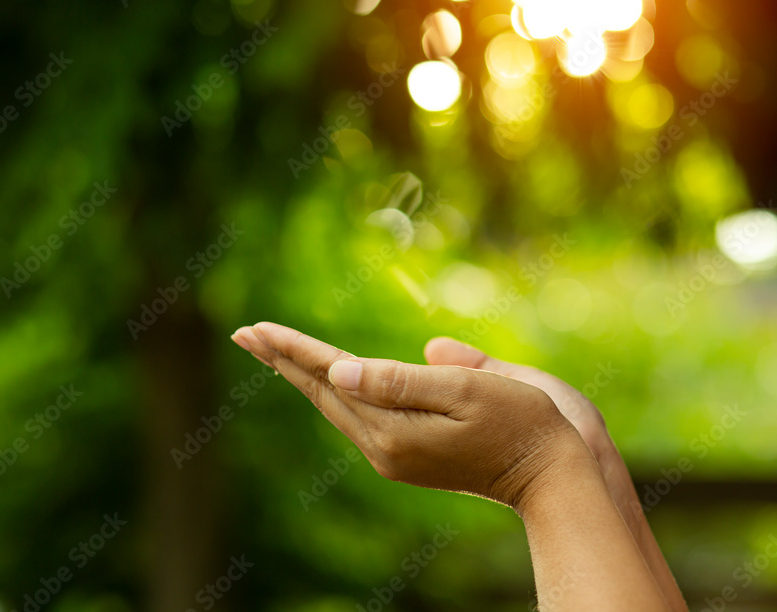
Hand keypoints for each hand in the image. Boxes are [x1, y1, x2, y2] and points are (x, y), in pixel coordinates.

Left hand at [231, 322, 590, 512]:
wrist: (557, 474)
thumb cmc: (523, 421)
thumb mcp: (465, 393)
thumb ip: (400, 380)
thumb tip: (340, 369)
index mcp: (393, 429)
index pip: (330, 377)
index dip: (291, 350)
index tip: (254, 329)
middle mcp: (384, 447)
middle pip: (321, 393)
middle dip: (282, 361)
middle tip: (245, 333)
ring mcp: (394, 455)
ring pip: (336, 405)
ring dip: (302, 376)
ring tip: (272, 352)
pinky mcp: (409, 454)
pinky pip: (357, 416)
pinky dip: (333, 391)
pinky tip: (325, 379)